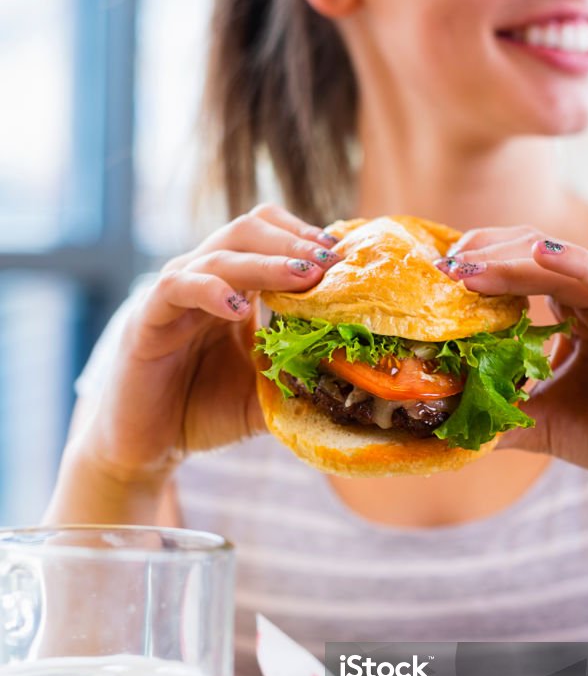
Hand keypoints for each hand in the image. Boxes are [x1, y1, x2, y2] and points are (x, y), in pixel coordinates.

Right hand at [74, 204, 341, 483]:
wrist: (146, 446)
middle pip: (248, 229)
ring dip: (266, 261)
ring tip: (304, 275)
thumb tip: (352, 378)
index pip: (270, 236)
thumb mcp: (264, 395)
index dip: (307, 238)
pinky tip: (238, 308)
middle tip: (332, 261)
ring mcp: (173, 295)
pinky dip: (209, 290)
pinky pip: (176, 288)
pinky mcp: (146, 319)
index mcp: (234, 288)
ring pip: (219, 254)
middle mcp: (204, 280)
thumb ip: (299, 379)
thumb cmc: (202, 412)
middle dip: (294, 240)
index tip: (346, 256)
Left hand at [438, 226, 587, 517]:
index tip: (435, 277)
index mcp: (581, 309)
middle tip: (439, 267)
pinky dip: (573, 264)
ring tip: (463, 267)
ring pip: (561, 262)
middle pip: (535, 252)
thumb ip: (499, 412)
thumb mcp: (541, 420)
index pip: (524, 267)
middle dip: (484, 254)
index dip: (479, 265)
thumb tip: (445, 420)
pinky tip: (538, 254)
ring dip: (509, 260)